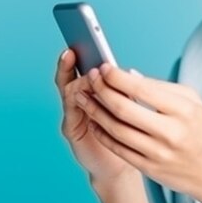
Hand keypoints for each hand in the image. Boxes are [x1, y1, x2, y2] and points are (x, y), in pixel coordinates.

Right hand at [54, 50, 137, 183]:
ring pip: (70, 92)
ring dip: (76, 81)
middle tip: (73, 52)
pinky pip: (71, 112)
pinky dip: (76, 102)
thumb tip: (130, 72)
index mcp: (94, 89)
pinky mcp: (72, 130)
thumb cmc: (128, 130)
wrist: (120, 163)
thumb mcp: (132, 105)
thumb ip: (127, 89)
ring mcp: (73, 113)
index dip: (83, 53)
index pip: (85, 66)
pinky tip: (81, 95)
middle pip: (70, 76)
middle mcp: (79, 99)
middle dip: (71, 63)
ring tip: (86, 74)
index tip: (82, 39)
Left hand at [77, 63, 201, 202]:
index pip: (142, 89)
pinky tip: (95, 120)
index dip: (118, 77)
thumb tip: (129, 75)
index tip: (104, 67)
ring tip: (84, 97)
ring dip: (95, 111)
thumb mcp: (194, 102)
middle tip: (90, 78)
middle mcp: (170, 132)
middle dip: (102, 91)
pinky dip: (102, 133)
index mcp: (183, 110)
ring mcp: (157, 153)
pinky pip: (118, 148)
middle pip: (124, 109)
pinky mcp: (148, 168)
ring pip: (116, 129)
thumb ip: (162, 87)